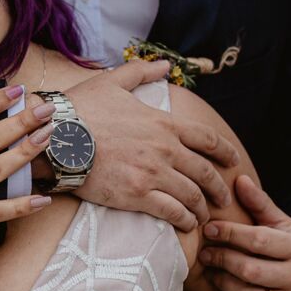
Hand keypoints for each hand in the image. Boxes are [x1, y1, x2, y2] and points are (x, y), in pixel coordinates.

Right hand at [63, 61, 239, 230]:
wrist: (56, 136)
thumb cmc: (81, 108)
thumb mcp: (113, 82)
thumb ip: (142, 72)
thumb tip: (165, 65)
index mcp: (163, 123)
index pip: (207, 139)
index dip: (225, 152)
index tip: (233, 161)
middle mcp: (165, 149)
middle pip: (205, 172)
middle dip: (218, 188)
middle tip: (223, 198)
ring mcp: (152, 173)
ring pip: (192, 196)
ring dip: (203, 208)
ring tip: (205, 217)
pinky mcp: (137, 195)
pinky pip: (172, 212)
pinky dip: (185, 220)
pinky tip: (187, 225)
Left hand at [199, 175, 290, 290]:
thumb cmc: (290, 246)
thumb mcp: (280, 223)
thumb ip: (259, 203)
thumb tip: (239, 179)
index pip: (258, 240)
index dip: (230, 234)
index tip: (209, 229)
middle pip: (250, 270)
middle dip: (222, 260)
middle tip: (205, 254)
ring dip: (223, 284)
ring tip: (212, 272)